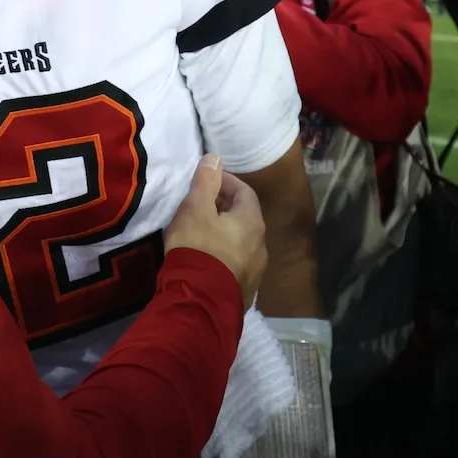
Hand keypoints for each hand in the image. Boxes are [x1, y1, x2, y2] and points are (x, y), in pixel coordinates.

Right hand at [164, 154, 267, 309]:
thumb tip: (215, 157)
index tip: (206, 180)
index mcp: (252, 222)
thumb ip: (206, 182)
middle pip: (244, 217)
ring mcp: (256, 270)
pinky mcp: (244, 289)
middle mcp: (261, 245)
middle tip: (199, 203)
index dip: (226, 182)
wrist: (201, 300)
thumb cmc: (198, 247)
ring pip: (241, 241)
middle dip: (224, 206)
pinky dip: (223, 253)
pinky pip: (235, 262)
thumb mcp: (195, 208)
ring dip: (224, 232)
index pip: (245, 192)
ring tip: (200, 231)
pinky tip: (206, 257)